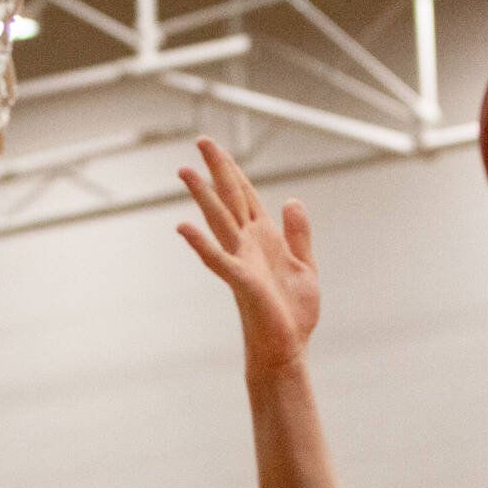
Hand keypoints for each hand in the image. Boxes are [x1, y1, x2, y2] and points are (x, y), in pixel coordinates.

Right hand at [178, 137, 320, 376]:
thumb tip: (292, 200)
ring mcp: (242, 261)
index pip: (246, 196)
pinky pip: (218, 260)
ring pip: (219, 221)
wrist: (288, 348)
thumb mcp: (304, 266)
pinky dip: (201, 244)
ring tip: (185, 171)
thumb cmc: (293, 312)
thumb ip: (298, 234)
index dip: (233, 171)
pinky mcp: (242, 282)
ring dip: (202, 196)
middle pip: (230, 199)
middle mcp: (248, 245)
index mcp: (264, 238)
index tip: (215, 148)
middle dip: (217, 169)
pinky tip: (183, 227)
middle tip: (200, 139)